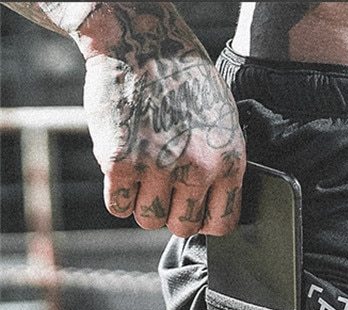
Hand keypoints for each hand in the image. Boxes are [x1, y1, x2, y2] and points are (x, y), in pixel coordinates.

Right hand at [77, 5, 244, 236]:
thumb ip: (222, 168)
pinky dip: (118, 194)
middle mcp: (197, 169)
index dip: (204, 219)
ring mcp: (158, 166)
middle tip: (163, 186)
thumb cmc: (186, 82)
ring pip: (149, 220)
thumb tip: (216, 209)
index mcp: (228, 162)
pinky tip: (123, 169)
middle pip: (183, 227)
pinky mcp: (119, 161)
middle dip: (172, 212)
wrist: (143, 42)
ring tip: (143, 173)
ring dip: (143, 204)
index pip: (222, 223)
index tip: (193, 207)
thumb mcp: (224, 125)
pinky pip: (117, 206)